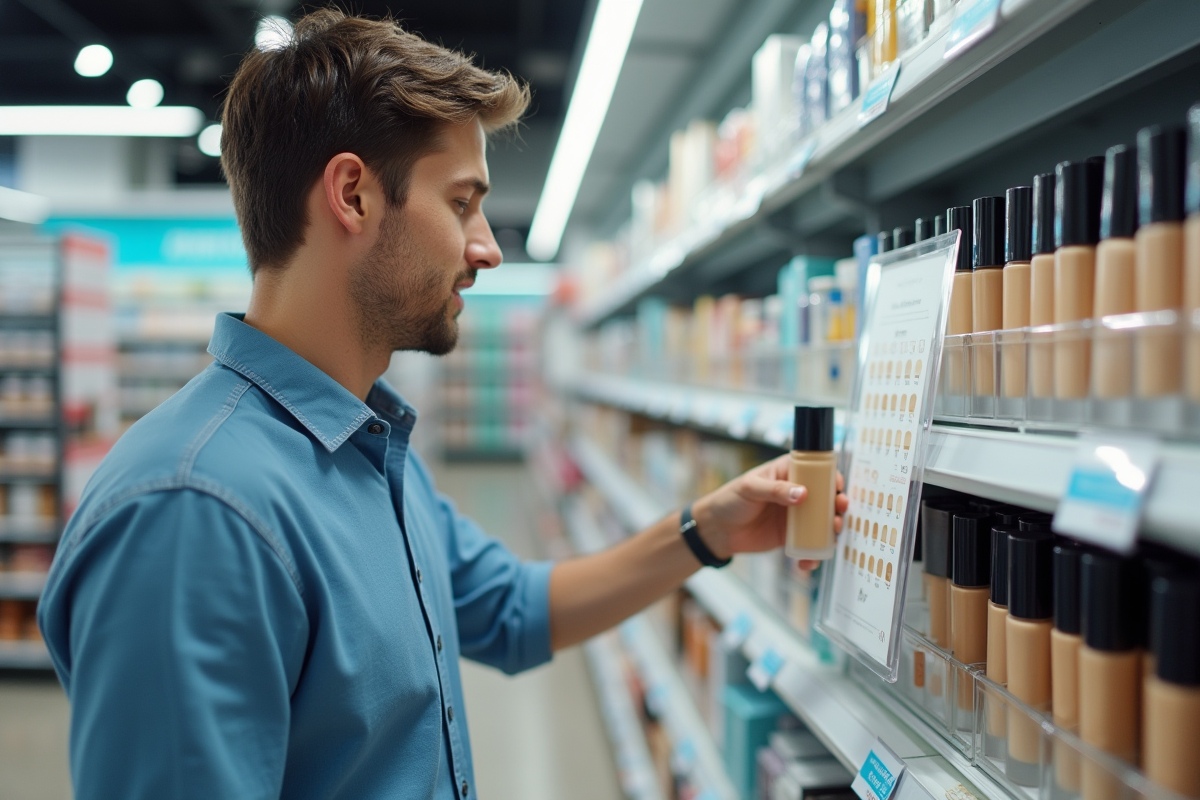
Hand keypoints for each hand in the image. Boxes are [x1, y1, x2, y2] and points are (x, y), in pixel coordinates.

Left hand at [691, 453, 848, 568]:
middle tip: (839, 510)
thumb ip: (775, 490)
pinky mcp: (792, 536)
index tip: (837, 487)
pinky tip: (810, 561)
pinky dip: (813, 553)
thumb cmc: (730, 500)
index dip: (831, 477)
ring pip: (823, 521)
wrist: (717, 530)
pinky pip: (809, 544)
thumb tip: (802, 494)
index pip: (816, 471)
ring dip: (832, 529)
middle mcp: (796, 493)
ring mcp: (796, 516)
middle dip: (838, 504)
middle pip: (826, 497)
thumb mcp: (750, 488)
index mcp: (787, 473)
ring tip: (833, 535)